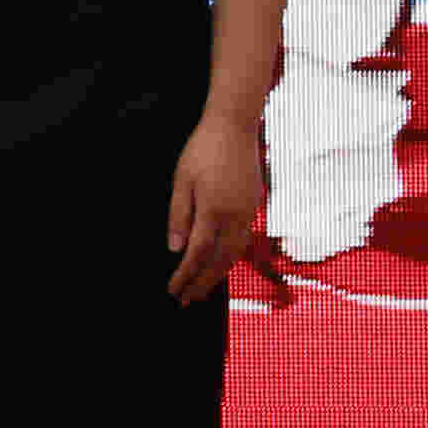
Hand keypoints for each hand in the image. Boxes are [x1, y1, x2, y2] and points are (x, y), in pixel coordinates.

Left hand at [165, 114, 271, 305]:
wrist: (235, 126)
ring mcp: (248, 213)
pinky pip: (242, 242)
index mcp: (214, 210)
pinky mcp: (254, 208)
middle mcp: (235, 217)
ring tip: (201, 290)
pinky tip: (220, 265)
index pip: (198, 254)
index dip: (185, 275)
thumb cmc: (204, 149)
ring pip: (234, 255)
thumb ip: (179, 216)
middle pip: (219, 261)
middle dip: (202, 283)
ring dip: (217, 275)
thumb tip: (176, 249)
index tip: (173, 291)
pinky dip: (230, 259)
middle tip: (186, 301)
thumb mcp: (182, 180)